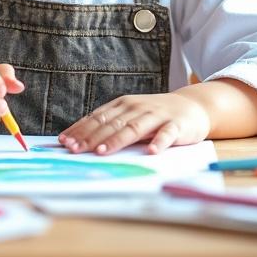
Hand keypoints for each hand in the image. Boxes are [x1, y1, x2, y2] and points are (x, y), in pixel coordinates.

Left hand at [58, 92, 210, 155]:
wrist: (192, 106)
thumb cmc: (155, 115)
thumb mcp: (131, 115)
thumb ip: (111, 125)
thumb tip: (81, 140)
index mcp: (123, 105)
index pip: (97, 118)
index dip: (80, 129)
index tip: (64, 142)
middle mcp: (137, 108)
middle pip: (111, 124)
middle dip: (91, 137)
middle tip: (75, 150)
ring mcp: (157, 116)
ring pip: (134, 128)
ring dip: (117, 140)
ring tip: (102, 151)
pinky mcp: (176, 125)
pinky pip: (166, 134)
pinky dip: (159, 142)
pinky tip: (151, 151)